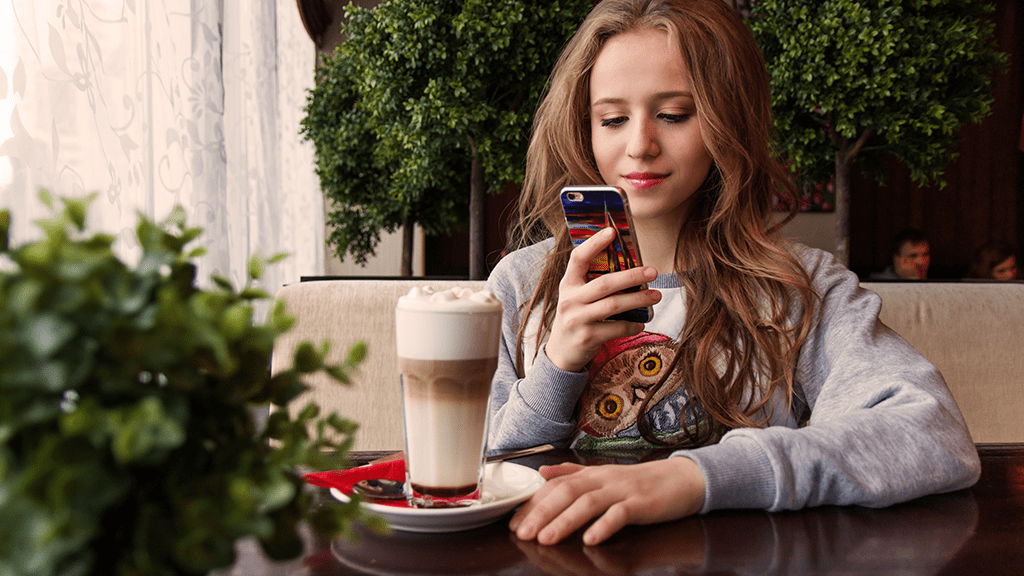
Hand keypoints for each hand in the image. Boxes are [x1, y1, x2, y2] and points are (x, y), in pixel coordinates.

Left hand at [509, 457, 705, 545]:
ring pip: (589, 503)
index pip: (556, 485)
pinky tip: (591, 539)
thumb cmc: (641, 482)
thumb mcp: (603, 475)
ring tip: (546, 539)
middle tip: (522, 533)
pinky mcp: (642, 504)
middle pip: (567, 493)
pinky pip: (621, 514)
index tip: (514, 521)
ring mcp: (623, 491)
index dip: (533, 502)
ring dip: (565, 521)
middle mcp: (603, 480)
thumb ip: (572, 473)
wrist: (683, 479)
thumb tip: (542, 472)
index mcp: (592, 474)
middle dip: (542, 513)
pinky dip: (605, 526)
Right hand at [545, 227, 661, 372]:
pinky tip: (641, 323)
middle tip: (653, 271)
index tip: (612, 231)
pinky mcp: (588, 337)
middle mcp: (570, 300)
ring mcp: (578, 320)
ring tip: (656, 296)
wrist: (561, 353)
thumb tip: (629, 265)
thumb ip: (592, 282)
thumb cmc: (576, 317)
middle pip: (604, 283)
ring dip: (639, 299)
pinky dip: (632, 325)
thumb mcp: (576, 297)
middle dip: (631, 276)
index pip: (578, 258)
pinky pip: (616, 328)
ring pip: (614, 305)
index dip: (594, 244)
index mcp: (568, 284)